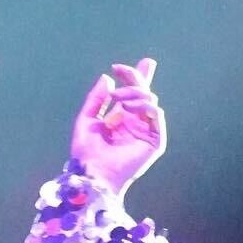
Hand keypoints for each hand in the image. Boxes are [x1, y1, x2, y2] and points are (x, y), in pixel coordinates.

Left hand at [70, 57, 165, 201]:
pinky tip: (128, 107)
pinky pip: (156, 115)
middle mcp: (136, 123)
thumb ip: (95, 100)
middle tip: (121, 71)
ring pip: (150, 99)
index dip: (130, 75)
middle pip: (144, 91)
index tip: (116, 67)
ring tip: (117, 98)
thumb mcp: (86, 121)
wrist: (92, 176)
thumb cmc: (86, 154)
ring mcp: (146, 131)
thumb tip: (107, 78)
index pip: (133, 92)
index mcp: (122, 118)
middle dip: (135, 77)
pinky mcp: (154, 142)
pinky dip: (145, 106)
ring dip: (133, 93)